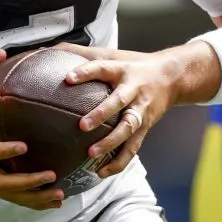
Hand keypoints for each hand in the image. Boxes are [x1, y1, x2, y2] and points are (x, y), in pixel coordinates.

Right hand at [0, 49, 65, 210]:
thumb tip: (0, 53)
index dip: (4, 151)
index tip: (24, 146)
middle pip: (3, 183)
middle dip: (28, 182)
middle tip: (51, 174)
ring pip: (10, 195)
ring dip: (35, 198)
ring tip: (59, 194)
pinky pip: (11, 198)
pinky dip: (32, 202)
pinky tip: (52, 201)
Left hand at [55, 43, 176, 178]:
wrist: (172, 77)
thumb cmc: (133, 66)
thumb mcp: (112, 55)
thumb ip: (84, 55)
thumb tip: (49, 49)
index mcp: (122, 71)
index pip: (102, 69)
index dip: (86, 72)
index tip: (68, 78)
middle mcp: (133, 91)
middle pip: (118, 102)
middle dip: (101, 114)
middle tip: (82, 126)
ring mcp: (141, 111)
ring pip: (128, 129)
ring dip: (111, 143)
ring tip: (91, 154)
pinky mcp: (145, 128)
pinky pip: (133, 148)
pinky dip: (119, 161)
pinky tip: (102, 172)